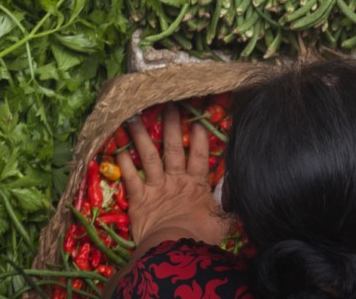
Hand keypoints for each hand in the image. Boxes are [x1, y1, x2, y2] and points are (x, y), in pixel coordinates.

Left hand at [115, 105, 230, 249]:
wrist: (176, 249)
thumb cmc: (202, 236)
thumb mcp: (225, 219)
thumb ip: (229, 201)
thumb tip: (237, 186)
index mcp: (197, 184)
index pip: (199, 154)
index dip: (199, 135)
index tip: (198, 116)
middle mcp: (175, 181)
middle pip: (172, 149)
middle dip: (171, 126)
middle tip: (167, 105)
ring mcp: (156, 189)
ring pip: (148, 158)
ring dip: (142, 138)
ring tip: (134, 119)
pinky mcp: (139, 201)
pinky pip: (130, 179)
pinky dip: (124, 166)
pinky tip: (118, 150)